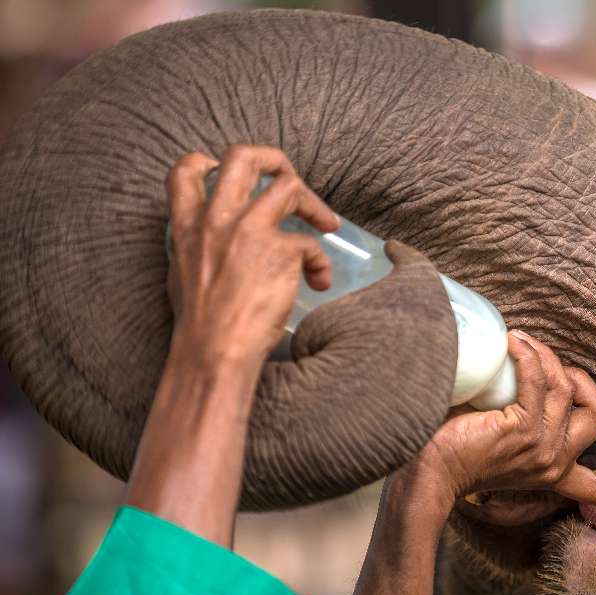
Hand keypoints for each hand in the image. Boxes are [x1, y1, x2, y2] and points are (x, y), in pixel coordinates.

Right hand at [165, 145, 338, 370]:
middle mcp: (218, 218)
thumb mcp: (183, 274)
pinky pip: (312, 244)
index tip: (226, 172)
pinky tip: (318, 283)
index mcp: (188, 226)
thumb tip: (214, 243)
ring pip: (289, 186)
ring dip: (314, 204)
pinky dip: (321, 263)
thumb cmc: (201, 325)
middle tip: (290, 180)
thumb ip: (199, 247)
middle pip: (243, 156)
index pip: (186, 171)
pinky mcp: (280, 251)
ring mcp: (250, 230)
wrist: (215, 351)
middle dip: (273, 159)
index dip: (207, 161)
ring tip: (326, 223)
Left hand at [412, 331, 595, 508]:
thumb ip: (523, 429)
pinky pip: (538, 380)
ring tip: (521, 341)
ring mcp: (542, 447)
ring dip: (545, 355)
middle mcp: (554, 463)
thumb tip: (519, 381)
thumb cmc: (452, 454)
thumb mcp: (502, 450)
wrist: (428, 472)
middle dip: (581, 378)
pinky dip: (528, 355)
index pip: (594, 485)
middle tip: (549, 364)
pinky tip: (511, 342)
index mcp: (551, 474)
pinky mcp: (523, 430)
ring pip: (566, 386)